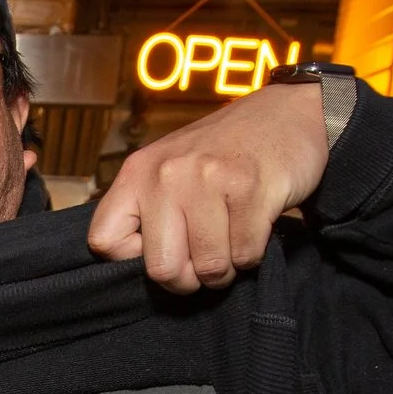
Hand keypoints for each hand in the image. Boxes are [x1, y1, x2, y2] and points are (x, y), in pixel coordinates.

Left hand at [87, 82, 329, 292]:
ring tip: (231, 239)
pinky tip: (254, 226)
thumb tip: (137, 270)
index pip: (104, 241)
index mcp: (138, 172)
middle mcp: (167, 174)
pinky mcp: (250, 189)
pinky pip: (245, 256)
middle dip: (188, 279)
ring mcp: (208, 179)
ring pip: (209, 268)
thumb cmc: (223, 153)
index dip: (132, 261)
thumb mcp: (169, 168)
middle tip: (204, 260)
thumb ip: (148, 211)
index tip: (160, 249)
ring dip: (226, 268)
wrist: (288, 114)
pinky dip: (252, 255)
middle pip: (161, 268)